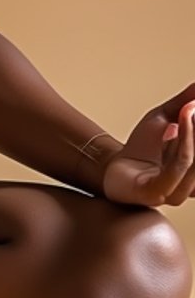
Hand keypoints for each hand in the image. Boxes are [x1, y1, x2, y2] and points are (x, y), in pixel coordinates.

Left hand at [101, 84, 194, 207]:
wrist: (110, 165)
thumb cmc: (141, 147)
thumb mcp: (165, 118)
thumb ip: (185, 103)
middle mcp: (191, 187)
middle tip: (193, 107)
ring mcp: (176, 193)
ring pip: (193, 161)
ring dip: (192, 132)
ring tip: (188, 109)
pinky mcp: (157, 194)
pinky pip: (176, 169)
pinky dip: (183, 141)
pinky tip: (177, 123)